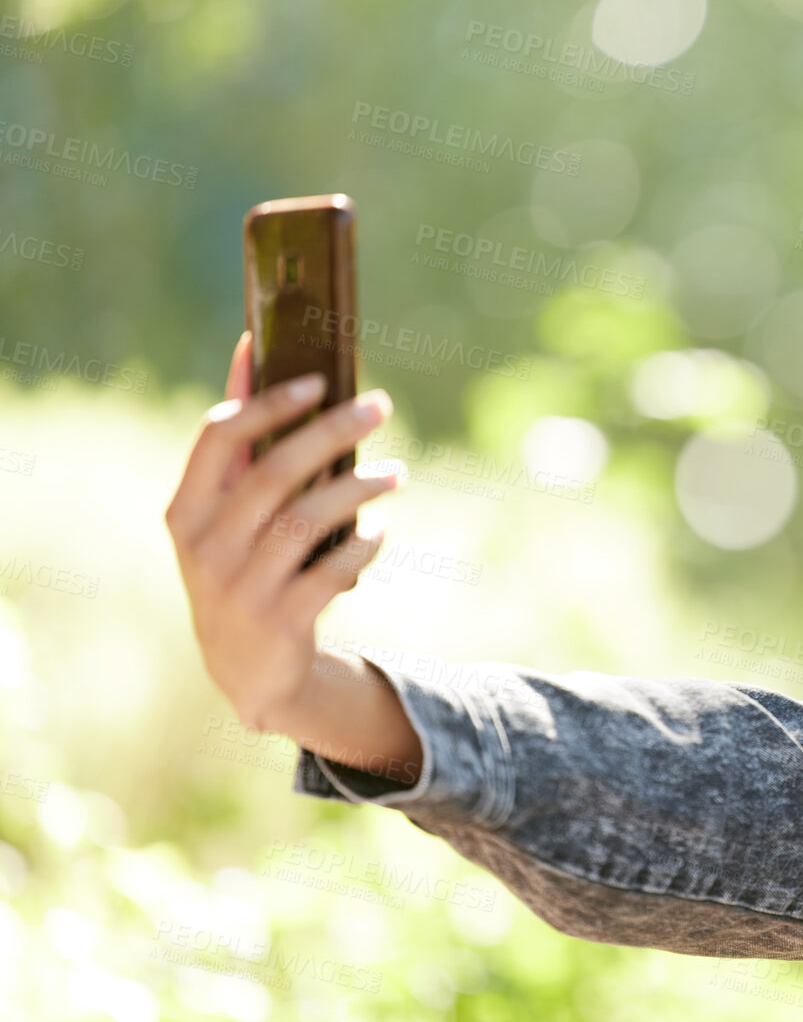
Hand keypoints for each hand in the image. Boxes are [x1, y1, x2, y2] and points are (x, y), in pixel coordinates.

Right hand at [165, 332, 401, 728]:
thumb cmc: (243, 569)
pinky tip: (382, 530)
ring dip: (362, 487)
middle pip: (276, 470)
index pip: (219, 437)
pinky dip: (364, 543)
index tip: (318, 379)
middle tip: (380, 406)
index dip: (267, 401)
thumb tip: (253, 349)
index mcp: (186, 511)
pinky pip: (333, 568)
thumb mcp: (224, 518)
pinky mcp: (281, 620)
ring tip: (396, 474)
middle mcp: (206, 546)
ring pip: (310, 518)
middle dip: (333, 431)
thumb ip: (241, 447)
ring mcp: (241, 585)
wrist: (248, 673)